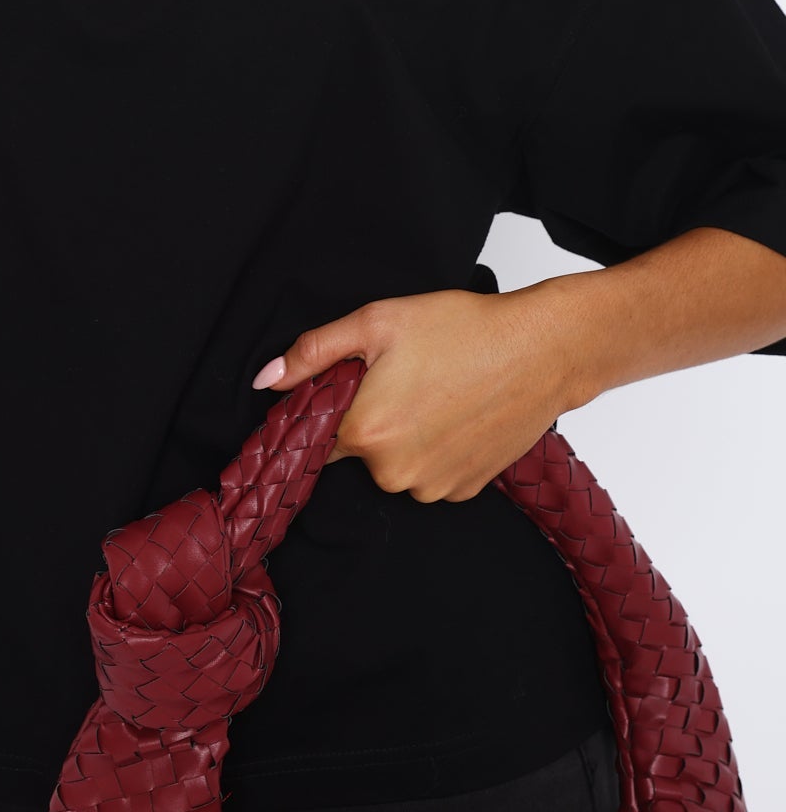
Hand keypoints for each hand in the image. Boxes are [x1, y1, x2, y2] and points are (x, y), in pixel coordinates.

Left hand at [252, 286, 569, 502]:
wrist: (542, 350)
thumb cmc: (463, 328)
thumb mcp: (377, 322)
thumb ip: (314, 352)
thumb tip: (268, 380)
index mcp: (366, 432)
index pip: (317, 436)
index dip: (327, 407)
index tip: (347, 388)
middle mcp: (395, 473)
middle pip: (358, 450)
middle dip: (371, 416)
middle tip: (404, 375)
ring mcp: (433, 487)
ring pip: (395, 464)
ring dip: (405, 435)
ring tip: (437, 389)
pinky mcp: (465, 490)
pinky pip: (430, 473)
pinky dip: (436, 448)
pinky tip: (457, 411)